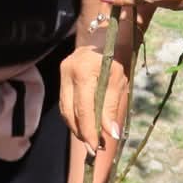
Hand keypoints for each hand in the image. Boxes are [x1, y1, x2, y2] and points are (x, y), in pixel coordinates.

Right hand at [59, 19, 131, 165]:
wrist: (108, 33)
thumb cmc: (118, 56)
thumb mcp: (120, 82)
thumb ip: (112, 108)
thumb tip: (112, 134)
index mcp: (83, 71)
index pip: (83, 109)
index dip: (89, 131)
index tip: (97, 148)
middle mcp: (68, 71)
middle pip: (69, 111)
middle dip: (81, 132)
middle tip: (95, 148)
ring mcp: (62, 73)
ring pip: (65, 109)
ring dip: (78, 127)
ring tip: (92, 140)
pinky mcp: (62, 76)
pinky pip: (67, 102)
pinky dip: (76, 116)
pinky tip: (86, 125)